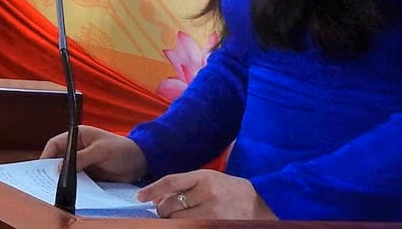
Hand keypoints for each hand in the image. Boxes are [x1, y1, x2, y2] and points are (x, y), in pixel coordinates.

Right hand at [39, 125, 146, 183]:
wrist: (141, 162)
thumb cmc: (122, 150)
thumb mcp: (101, 151)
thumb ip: (81, 158)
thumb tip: (59, 168)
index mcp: (78, 136)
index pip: (56, 144)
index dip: (46, 155)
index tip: (39, 168)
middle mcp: (78, 148)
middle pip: (58, 158)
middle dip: (51, 169)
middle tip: (43, 181)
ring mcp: (83, 162)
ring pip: (66, 170)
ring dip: (61, 179)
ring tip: (53, 189)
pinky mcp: (89, 174)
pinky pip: (76, 180)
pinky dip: (72, 185)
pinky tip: (69, 192)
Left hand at [140, 171, 273, 219]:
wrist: (261, 204)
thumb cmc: (231, 190)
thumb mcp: (210, 179)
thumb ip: (187, 185)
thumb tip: (159, 195)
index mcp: (204, 177)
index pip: (170, 182)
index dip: (152, 189)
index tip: (140, 197)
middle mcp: (207, 194)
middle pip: (170, 204)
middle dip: (163, 210)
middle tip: (164, 211)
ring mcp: (212, 212)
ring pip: (178, 220)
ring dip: (172, 220)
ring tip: (177, 218)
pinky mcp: (215, 225)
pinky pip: (191, 227)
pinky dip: (184, 226)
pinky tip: (186, 223)